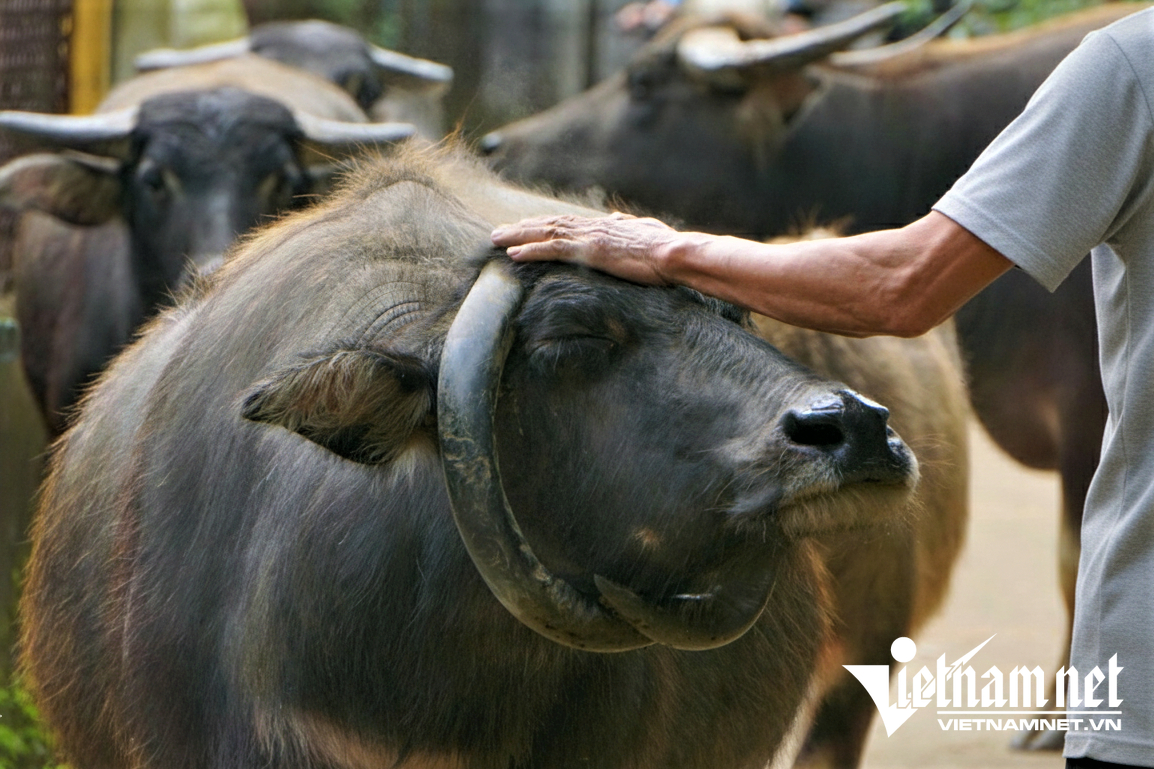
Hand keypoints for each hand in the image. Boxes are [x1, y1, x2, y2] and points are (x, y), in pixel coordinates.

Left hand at [491, 212, 681, 285]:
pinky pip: (553, 250)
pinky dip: (531, 250)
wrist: (675, 254)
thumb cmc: (666, 247)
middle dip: (521, 228)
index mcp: (604, 224)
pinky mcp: (590, 251)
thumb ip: (627, 223)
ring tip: (496, 240)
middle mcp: (592, 227)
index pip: (566, 222)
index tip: (523, 227)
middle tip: (497, 233)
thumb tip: (616, 217)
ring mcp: (589, 238)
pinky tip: (513, 254)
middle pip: (549, 224)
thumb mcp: (645, 230)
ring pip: (545, 233)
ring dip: (517, 236)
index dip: (542, 224)